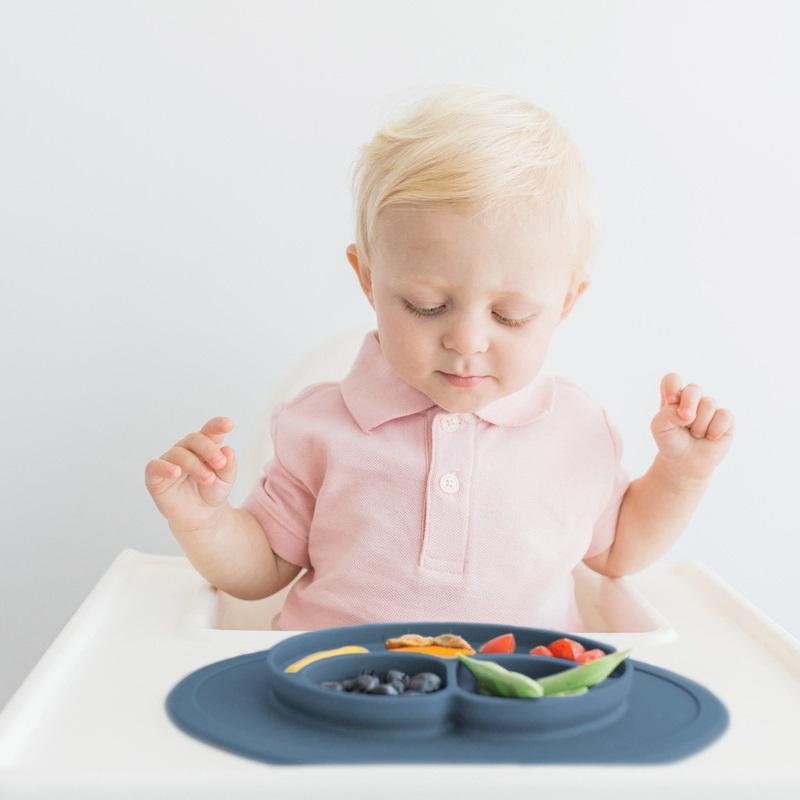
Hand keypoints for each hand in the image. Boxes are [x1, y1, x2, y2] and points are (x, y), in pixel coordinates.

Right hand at [144, 417, 237, 533]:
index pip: (209, 430)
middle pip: (194, 439)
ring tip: (208, 479)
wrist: (200, 516)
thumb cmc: (211, 492)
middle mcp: (185, 450)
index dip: (217, 425)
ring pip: (178, 453)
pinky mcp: (155, 477)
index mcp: (204, 447)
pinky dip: (164, 467)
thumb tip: (228, 450)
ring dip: (195, 464)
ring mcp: (169, 461)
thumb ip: (228, 466)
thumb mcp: (226, 480)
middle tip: (220, 463)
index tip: (229, 424)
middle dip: (209, 449)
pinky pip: (155, 466)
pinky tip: (176, 472)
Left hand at [651, 374, 734, 480]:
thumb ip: (668, 414)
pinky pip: (724, 416)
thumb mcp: (659, 428)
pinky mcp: (726, 418)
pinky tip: (709, 437)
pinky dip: (714, 430)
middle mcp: (693, 399)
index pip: (673, 379)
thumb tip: (688, 412)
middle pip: (694, 388)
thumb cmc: (671, 441)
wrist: (685, 462)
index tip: (670, 401)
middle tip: (686, 420)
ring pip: (709, 404)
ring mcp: (710, 407)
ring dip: (699, 425)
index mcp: (674, 397)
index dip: (673, 386)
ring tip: (695, 434)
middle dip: (689, 404)